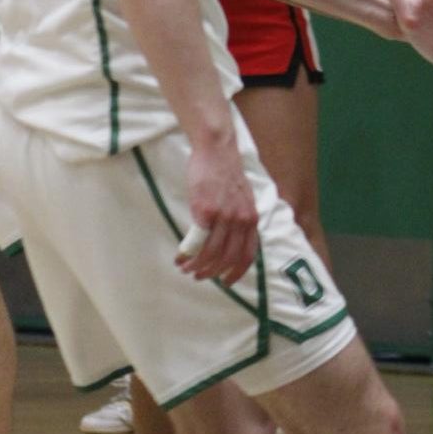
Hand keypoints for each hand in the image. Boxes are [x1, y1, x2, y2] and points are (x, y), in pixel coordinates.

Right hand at [180, 132, 258, 284]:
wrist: (217, 150)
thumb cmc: (226, 174)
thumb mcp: (242, 199)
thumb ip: (240, 220)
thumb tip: (229, 241)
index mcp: (252, 219)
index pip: (248, 255)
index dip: (237, 272)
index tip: (227, 282)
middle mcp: (241, 221)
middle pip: (227, 258)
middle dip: (212, 273)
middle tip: (199, 276)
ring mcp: (223, 217)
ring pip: (211, 253)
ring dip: (197, 266)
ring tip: (186, 269)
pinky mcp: (205, 211)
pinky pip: (196, 240)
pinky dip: (187, 254)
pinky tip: (180, 257)